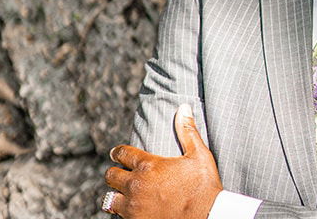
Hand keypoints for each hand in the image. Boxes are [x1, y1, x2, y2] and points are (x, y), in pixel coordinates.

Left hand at [103, 104, 222, 218]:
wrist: (206, 216)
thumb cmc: (203, 186)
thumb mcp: (199, 155)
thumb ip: (187, 130)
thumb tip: (183, 108)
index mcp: (149, 165)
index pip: (122, 154)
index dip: (118, 152)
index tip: (117, 153)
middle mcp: (136, 185)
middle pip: (111, 176)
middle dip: (114, 172)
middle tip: (119, 172)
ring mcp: (134, 206)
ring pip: (110, 198)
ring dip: (115, 194)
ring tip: (122, 193)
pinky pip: (118, 215)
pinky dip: (122, 211)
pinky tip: (131, 209)